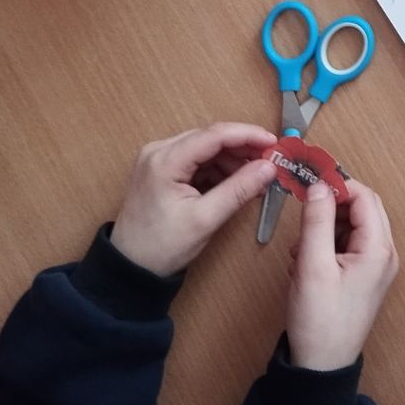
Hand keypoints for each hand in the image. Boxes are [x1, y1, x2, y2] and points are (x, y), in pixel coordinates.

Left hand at [111, 123, 277, 275]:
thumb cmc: (162, 247)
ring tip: (255, 180)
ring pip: (206, 149)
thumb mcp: (205, 219)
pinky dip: (218, 170)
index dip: (248, 135)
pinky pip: (197, 161)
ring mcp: (159, 159)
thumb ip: (239, 190)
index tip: (275, 144)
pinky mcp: (163, 170)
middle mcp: (159, 151)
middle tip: (270, 163)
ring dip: (232, 161)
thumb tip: (270, 167)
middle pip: (210, 138)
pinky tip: (235, 184)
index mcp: (165, 160)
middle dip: (242, 150)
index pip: (214, 135)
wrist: (129, 270)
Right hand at [286, 181, 397, 371]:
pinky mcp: (363, 278)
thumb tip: (319, 185)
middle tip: (303, 213)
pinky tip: (304, 264)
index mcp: (379, 249)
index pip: (364, 197)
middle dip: (331, 207)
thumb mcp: (312, 266)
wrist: (321, 368)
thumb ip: (316, 221)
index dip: (338, 185)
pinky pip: (347, 246)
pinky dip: (325, 246)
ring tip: (299, 252)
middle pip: (362, 209)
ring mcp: (375, 268)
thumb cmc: (319, 321)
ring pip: (352, 227)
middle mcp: (384, 255)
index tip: (310, 182)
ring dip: (324, 229)